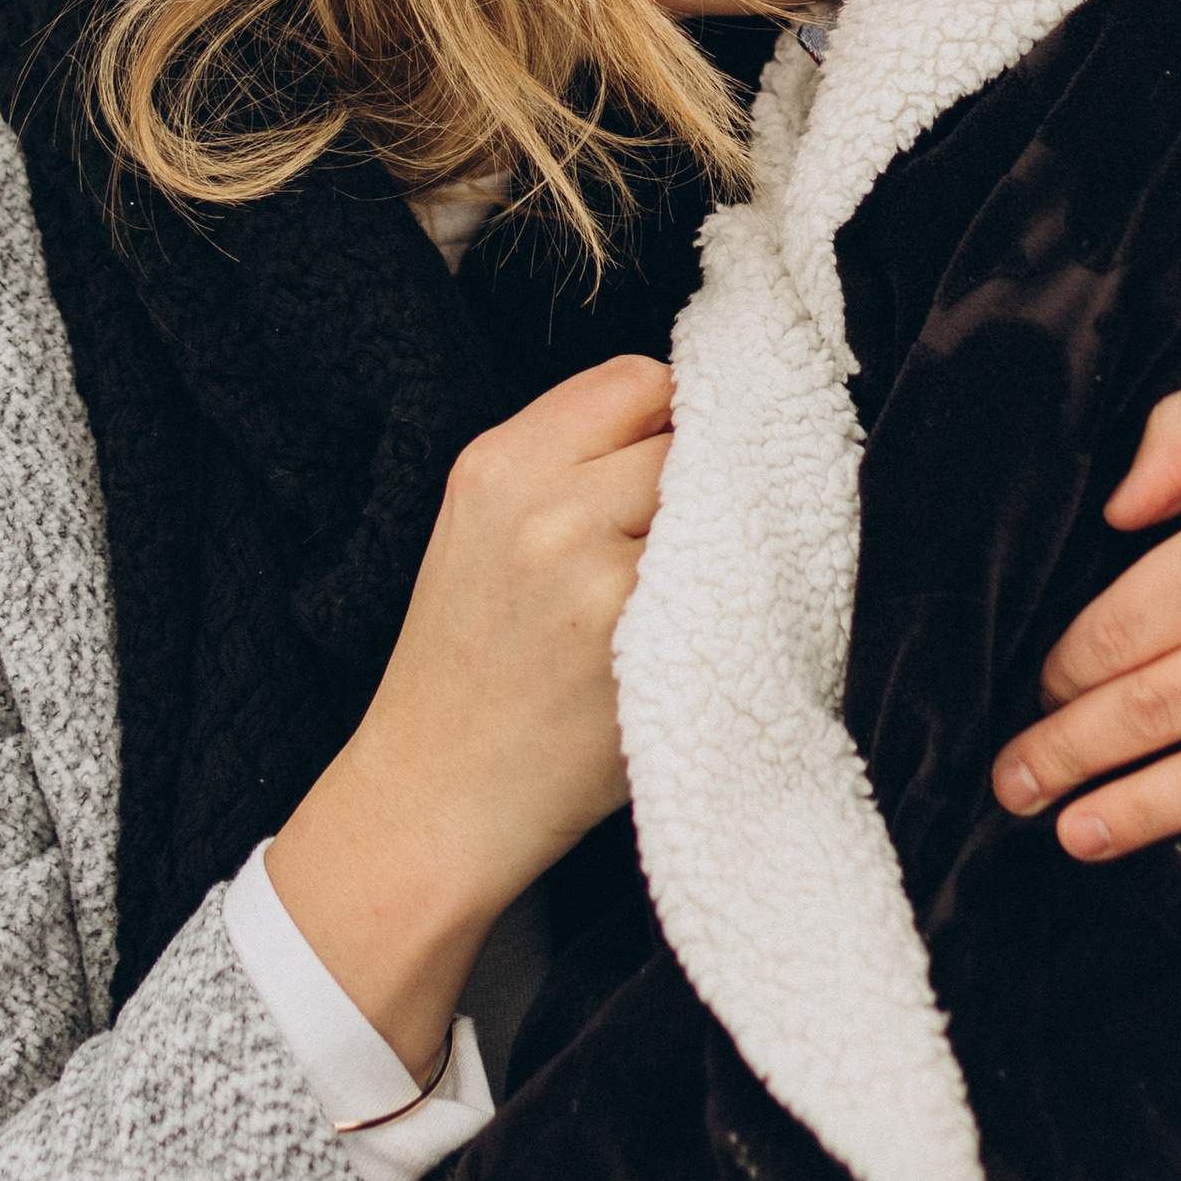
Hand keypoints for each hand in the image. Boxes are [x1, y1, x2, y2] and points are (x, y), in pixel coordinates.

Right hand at [265, 355, 670, 1070]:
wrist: (435, 801)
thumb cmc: (469, 670)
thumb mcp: (480, 531)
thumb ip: (566, 463)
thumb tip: (690, 419)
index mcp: (498, 464)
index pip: (637, 379)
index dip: (668, 421)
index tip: (671, 464)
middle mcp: (548, 506)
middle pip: (690, 434)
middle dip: (702, 477)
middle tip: (685, 540)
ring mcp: (602, 576)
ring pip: (727, 502)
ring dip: (732, 533)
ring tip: (697, 588)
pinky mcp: (652, 642)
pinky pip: (741, 577)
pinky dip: (745, 592)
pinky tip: (715, 625)